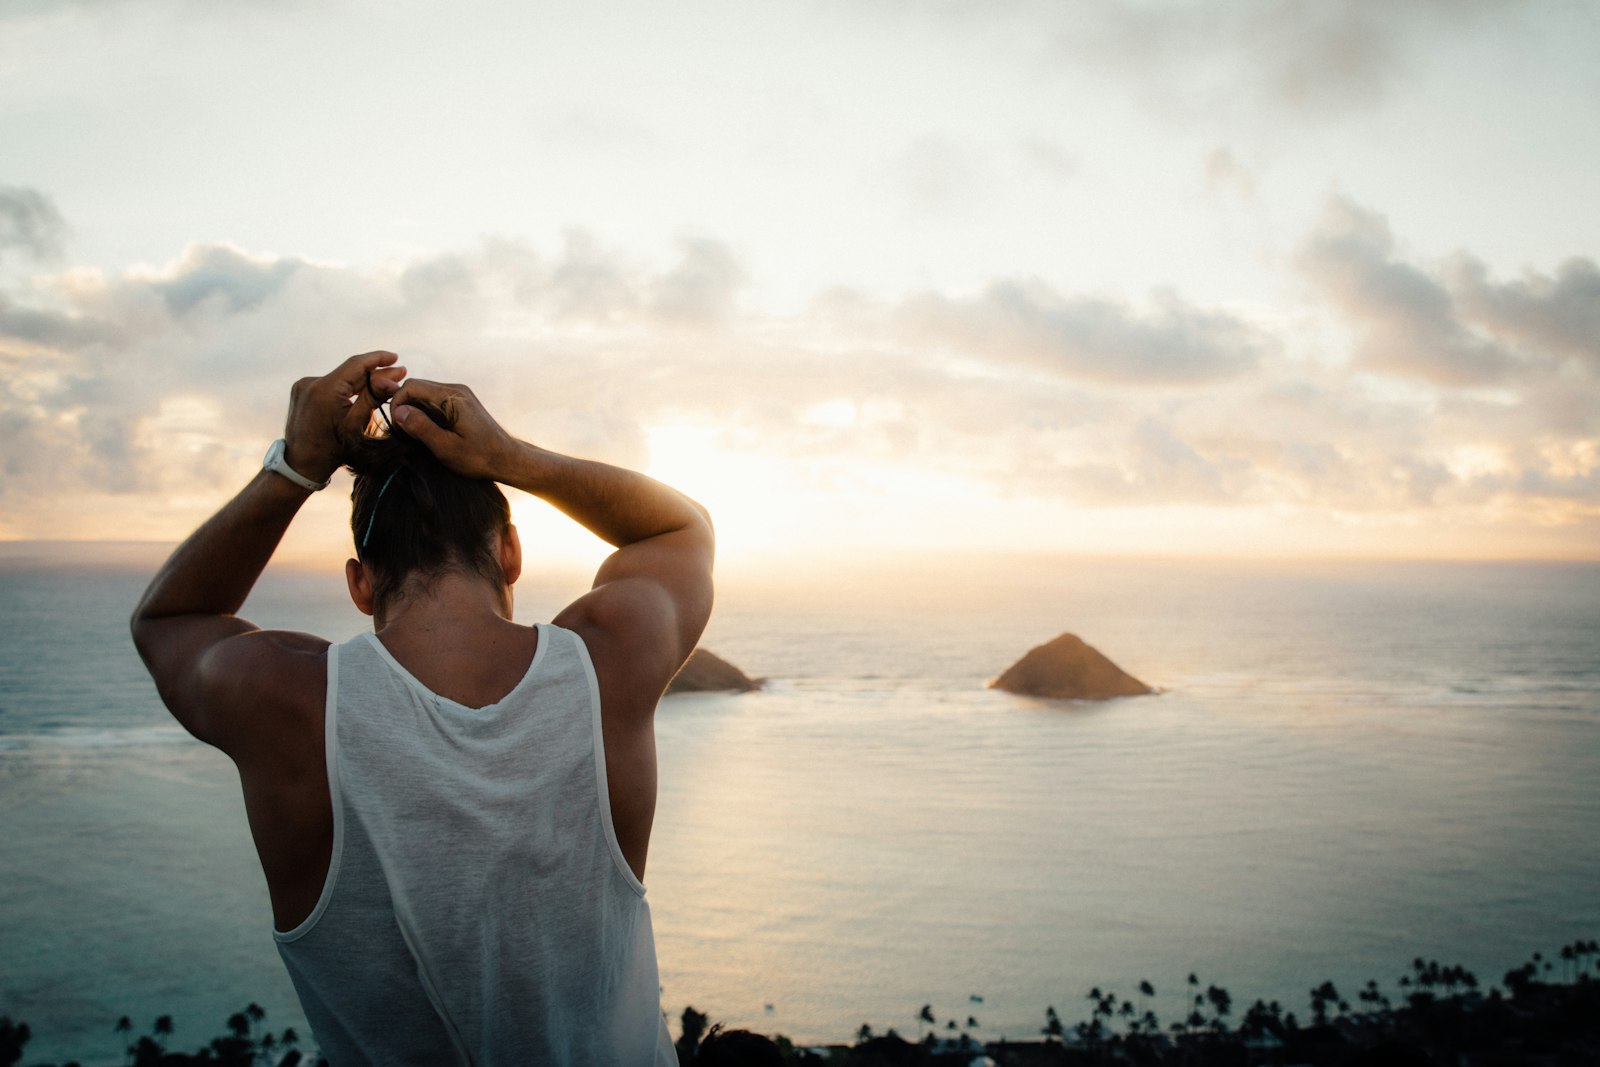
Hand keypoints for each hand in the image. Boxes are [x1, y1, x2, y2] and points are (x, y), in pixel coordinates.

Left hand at [283, 351, 405, 481]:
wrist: (300, 464)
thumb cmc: (331, 449)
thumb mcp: (355, 424)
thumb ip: (373, 398)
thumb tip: (393, 380)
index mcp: (325, 389)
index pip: (356, 364)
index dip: (378, 359)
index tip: (395, 357)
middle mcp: (311, 382)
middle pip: (349, 372)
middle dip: (374, 373)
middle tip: (398, 373)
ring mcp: (303, 385)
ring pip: (340, 378)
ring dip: (361, 380)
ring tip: (384, 381)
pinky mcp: (301, 391)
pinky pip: (329, 384)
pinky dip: (346, 386)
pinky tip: (362, 389)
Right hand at [389, 378, 518, 480]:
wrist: (506, 458)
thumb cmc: (479, 457)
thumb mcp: (446, 447)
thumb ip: (422, 428)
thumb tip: (399, 411)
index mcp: (452, 397)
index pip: (412, 387)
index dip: (397, 404)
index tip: (397, 427)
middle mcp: (456, 390)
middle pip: (417, 388)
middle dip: (404, 407)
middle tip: (403, 432)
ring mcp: (459, 395)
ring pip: (424, 394)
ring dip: (414, 411)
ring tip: (415, 434)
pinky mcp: (461, 403)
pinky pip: (435, 401)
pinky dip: (425, 413)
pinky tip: (427, 431)